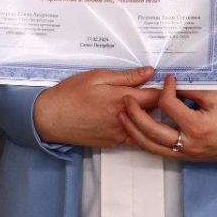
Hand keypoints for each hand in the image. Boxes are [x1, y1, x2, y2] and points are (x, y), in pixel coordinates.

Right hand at [33, 66, 159, 147]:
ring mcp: (119, 135)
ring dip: (145, 116)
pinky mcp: (112, 143)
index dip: (164, 89)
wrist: (50, 118)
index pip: (157, 97)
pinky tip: (121, 116)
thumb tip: (150, 72)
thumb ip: (126, 76)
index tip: (165, 83)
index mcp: (121, 100)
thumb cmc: (70, 94)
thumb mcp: (97, 76)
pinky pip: (130, 135)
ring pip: (143, 126)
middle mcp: (124, 120)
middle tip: (153, 91)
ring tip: (139, 104)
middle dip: (156, 102)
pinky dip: (132, 125)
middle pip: (154, 113)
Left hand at [120, 75, 216, 162]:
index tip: (167, 79)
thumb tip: (170, 87)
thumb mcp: (216, 97)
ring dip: (134, 131)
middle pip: (151, 130)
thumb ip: (190, 92)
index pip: (168, 105)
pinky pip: (161, 151)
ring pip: (152, 146)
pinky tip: (137, 131)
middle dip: (134, 113)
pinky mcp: (188, 158)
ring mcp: (187, 154)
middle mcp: (188, 144)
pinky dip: (146, 142)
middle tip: (125, 98)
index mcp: (196, 127)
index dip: (164, 89)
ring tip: (122, 117)